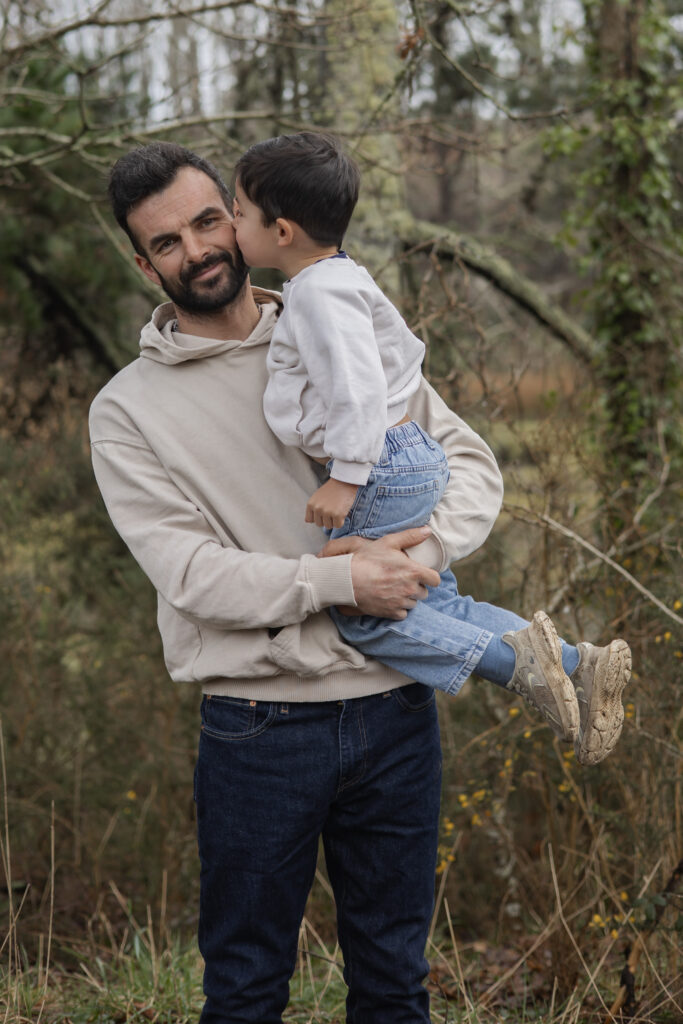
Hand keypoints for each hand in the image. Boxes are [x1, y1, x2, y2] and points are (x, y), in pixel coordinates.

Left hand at [305, 478, 358, 529]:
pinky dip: (341, 521)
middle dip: (326, 519)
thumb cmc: (332, 489)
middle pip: (319, 524)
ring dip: (334, 520)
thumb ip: (312, 508)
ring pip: (329, 526)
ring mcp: (327, 512)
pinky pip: (338, 525)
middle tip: (332, 508)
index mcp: (311, 504)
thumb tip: (308, 521)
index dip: (318, 517)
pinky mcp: (337, 515)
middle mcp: (317, 509)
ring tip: (337, 509)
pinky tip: (342, 511)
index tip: (324, 510)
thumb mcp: (317, 496)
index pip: (310, 520)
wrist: (345, 482)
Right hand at [319, 527, 440, 619]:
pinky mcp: (390, 613)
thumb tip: (428, 531)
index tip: (422, 574)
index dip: (430, 577)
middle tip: (403, 580)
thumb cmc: (367, 559)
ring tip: (394, 589)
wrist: (348, 580)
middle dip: (416, 587)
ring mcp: (400, 603)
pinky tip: (389, 599)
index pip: (435, 580)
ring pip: (413, 603)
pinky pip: (402, 614)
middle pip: (424, 593)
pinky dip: (398, 609)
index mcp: (413, 572)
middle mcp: (410, 589)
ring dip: (407, 598)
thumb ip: (410, 536)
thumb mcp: (388, 542)